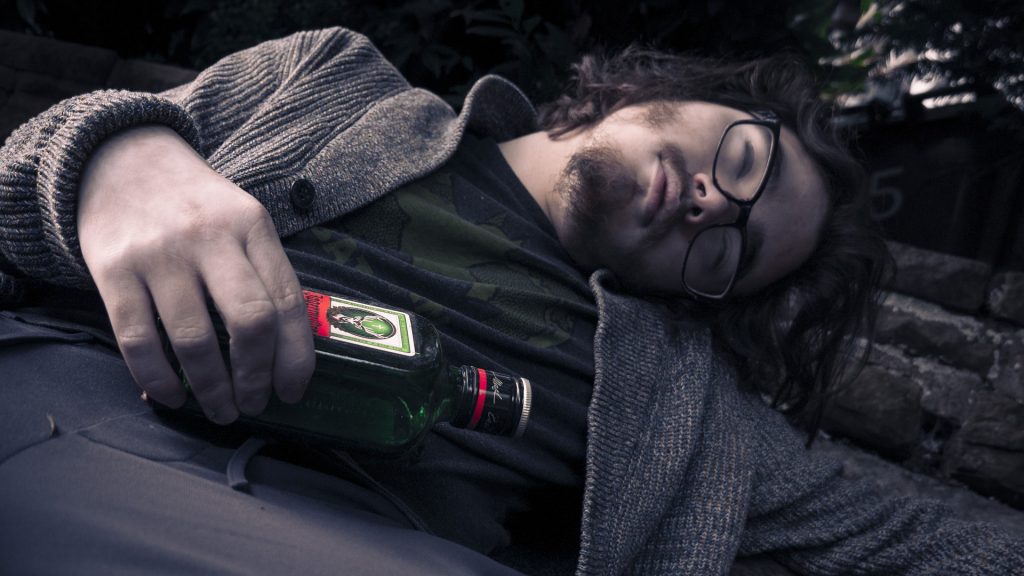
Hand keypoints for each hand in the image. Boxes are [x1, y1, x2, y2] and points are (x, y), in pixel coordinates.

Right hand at [78, 125, 314, 423]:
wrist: (122, 159)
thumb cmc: (196, 206)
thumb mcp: (243, 221)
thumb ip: (265, 274)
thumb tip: (285, 354)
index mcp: (253, 227)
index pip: (286, 301)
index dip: (295, 356)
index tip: (293, 391)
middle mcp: (210, 237)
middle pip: (249, 321)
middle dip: (256, 376)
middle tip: (254, 405)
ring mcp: (159, 253)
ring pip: (194, 339)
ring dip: (212, 389)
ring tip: (221, 411)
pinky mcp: (113, 268)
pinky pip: (137, 338)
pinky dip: (158, 378)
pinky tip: (173, 397)